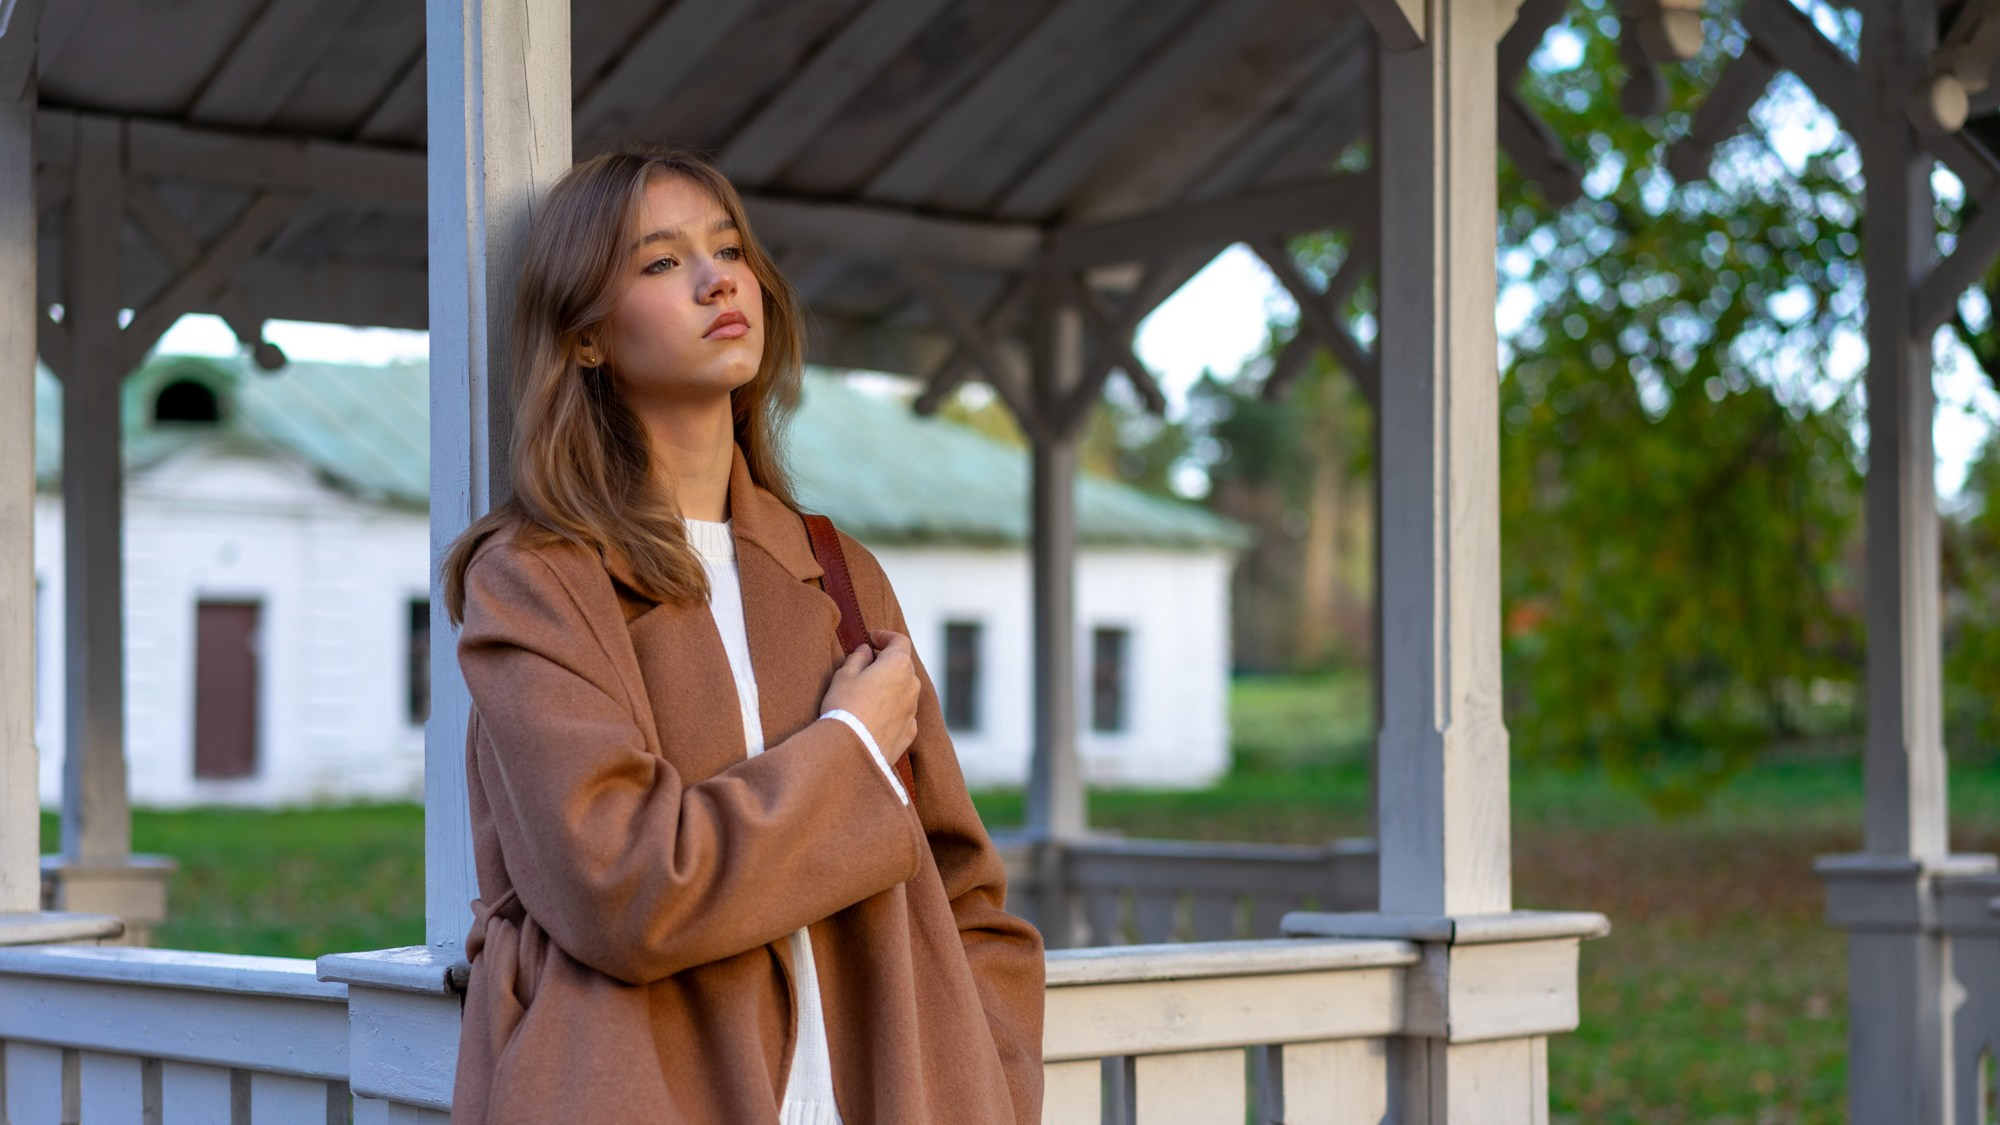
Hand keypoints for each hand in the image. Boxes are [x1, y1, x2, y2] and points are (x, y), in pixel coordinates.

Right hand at [821, 630, 919, 761]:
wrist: (851, 750)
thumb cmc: (845, 707)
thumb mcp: (844, 676)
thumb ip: (858, 658)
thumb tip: (866, 651)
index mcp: (898, 665)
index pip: (899, 641)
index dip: (885, 636)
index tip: (872, 638)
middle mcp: (912, 685)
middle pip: (903, 666)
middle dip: (887, 662)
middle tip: (866, 665)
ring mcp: (912, 710)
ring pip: (905, 691)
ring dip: (891, 687)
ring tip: (867, 694)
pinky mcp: (910, 732)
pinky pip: (903, 714)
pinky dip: (892, 710)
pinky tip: (874, 717)